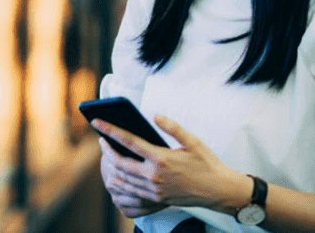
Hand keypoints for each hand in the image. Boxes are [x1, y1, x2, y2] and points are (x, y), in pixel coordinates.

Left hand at [92, 115, 247, 211]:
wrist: (218, 191)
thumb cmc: (206, 163)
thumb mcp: (192, 141)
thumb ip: (172, 127)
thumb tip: (155, 115)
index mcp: (161, 158)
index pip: (129, 141)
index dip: (110, 130)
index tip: (96, 122)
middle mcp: (154, 176)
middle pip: (120, 162)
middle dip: (106, 151)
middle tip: (100, 140)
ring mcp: (154, 190)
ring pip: (123, 178)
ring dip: (111, 166)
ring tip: (106, 154)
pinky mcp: (156, 199)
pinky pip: (131, 191)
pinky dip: (120, 181)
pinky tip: (118, 173)